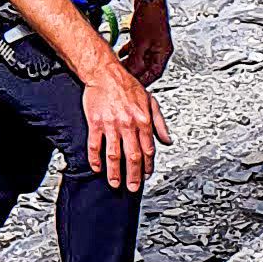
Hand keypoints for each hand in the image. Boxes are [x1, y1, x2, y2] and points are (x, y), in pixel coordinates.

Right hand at [79, 49, 170, 194]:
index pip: (148, 150)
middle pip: (133, 156)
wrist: (105, 73)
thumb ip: (160, 123)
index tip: (146, 175)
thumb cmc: (127, 86)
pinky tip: (97, 168)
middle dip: (134, 175)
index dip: (148, 166)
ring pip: (114, 154)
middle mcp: (129, 124)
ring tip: (115, 183)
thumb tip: (167, 141)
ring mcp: (111, 125)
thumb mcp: (151, 102)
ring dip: (115, 172)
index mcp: (143, 120)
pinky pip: (95, 145)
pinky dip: (96, 159)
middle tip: (133, 188)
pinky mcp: (95, 122)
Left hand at [124, 0, 172, 88]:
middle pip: (147, 66)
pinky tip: (121, 53)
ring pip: (142, 57)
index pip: (154, 74)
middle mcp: (160, 49)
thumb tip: (132, 73)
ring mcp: (154, 42)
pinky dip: (130, 52)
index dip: (144, 81)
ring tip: (120, 66)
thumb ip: (136, 59)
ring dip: (131, 62)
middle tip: (124, 76)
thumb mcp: (140, 43)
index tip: (133, 87)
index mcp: (163, 53)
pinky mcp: (147, 35)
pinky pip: (138, 48)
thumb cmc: (150, 17)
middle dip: (135, 72)